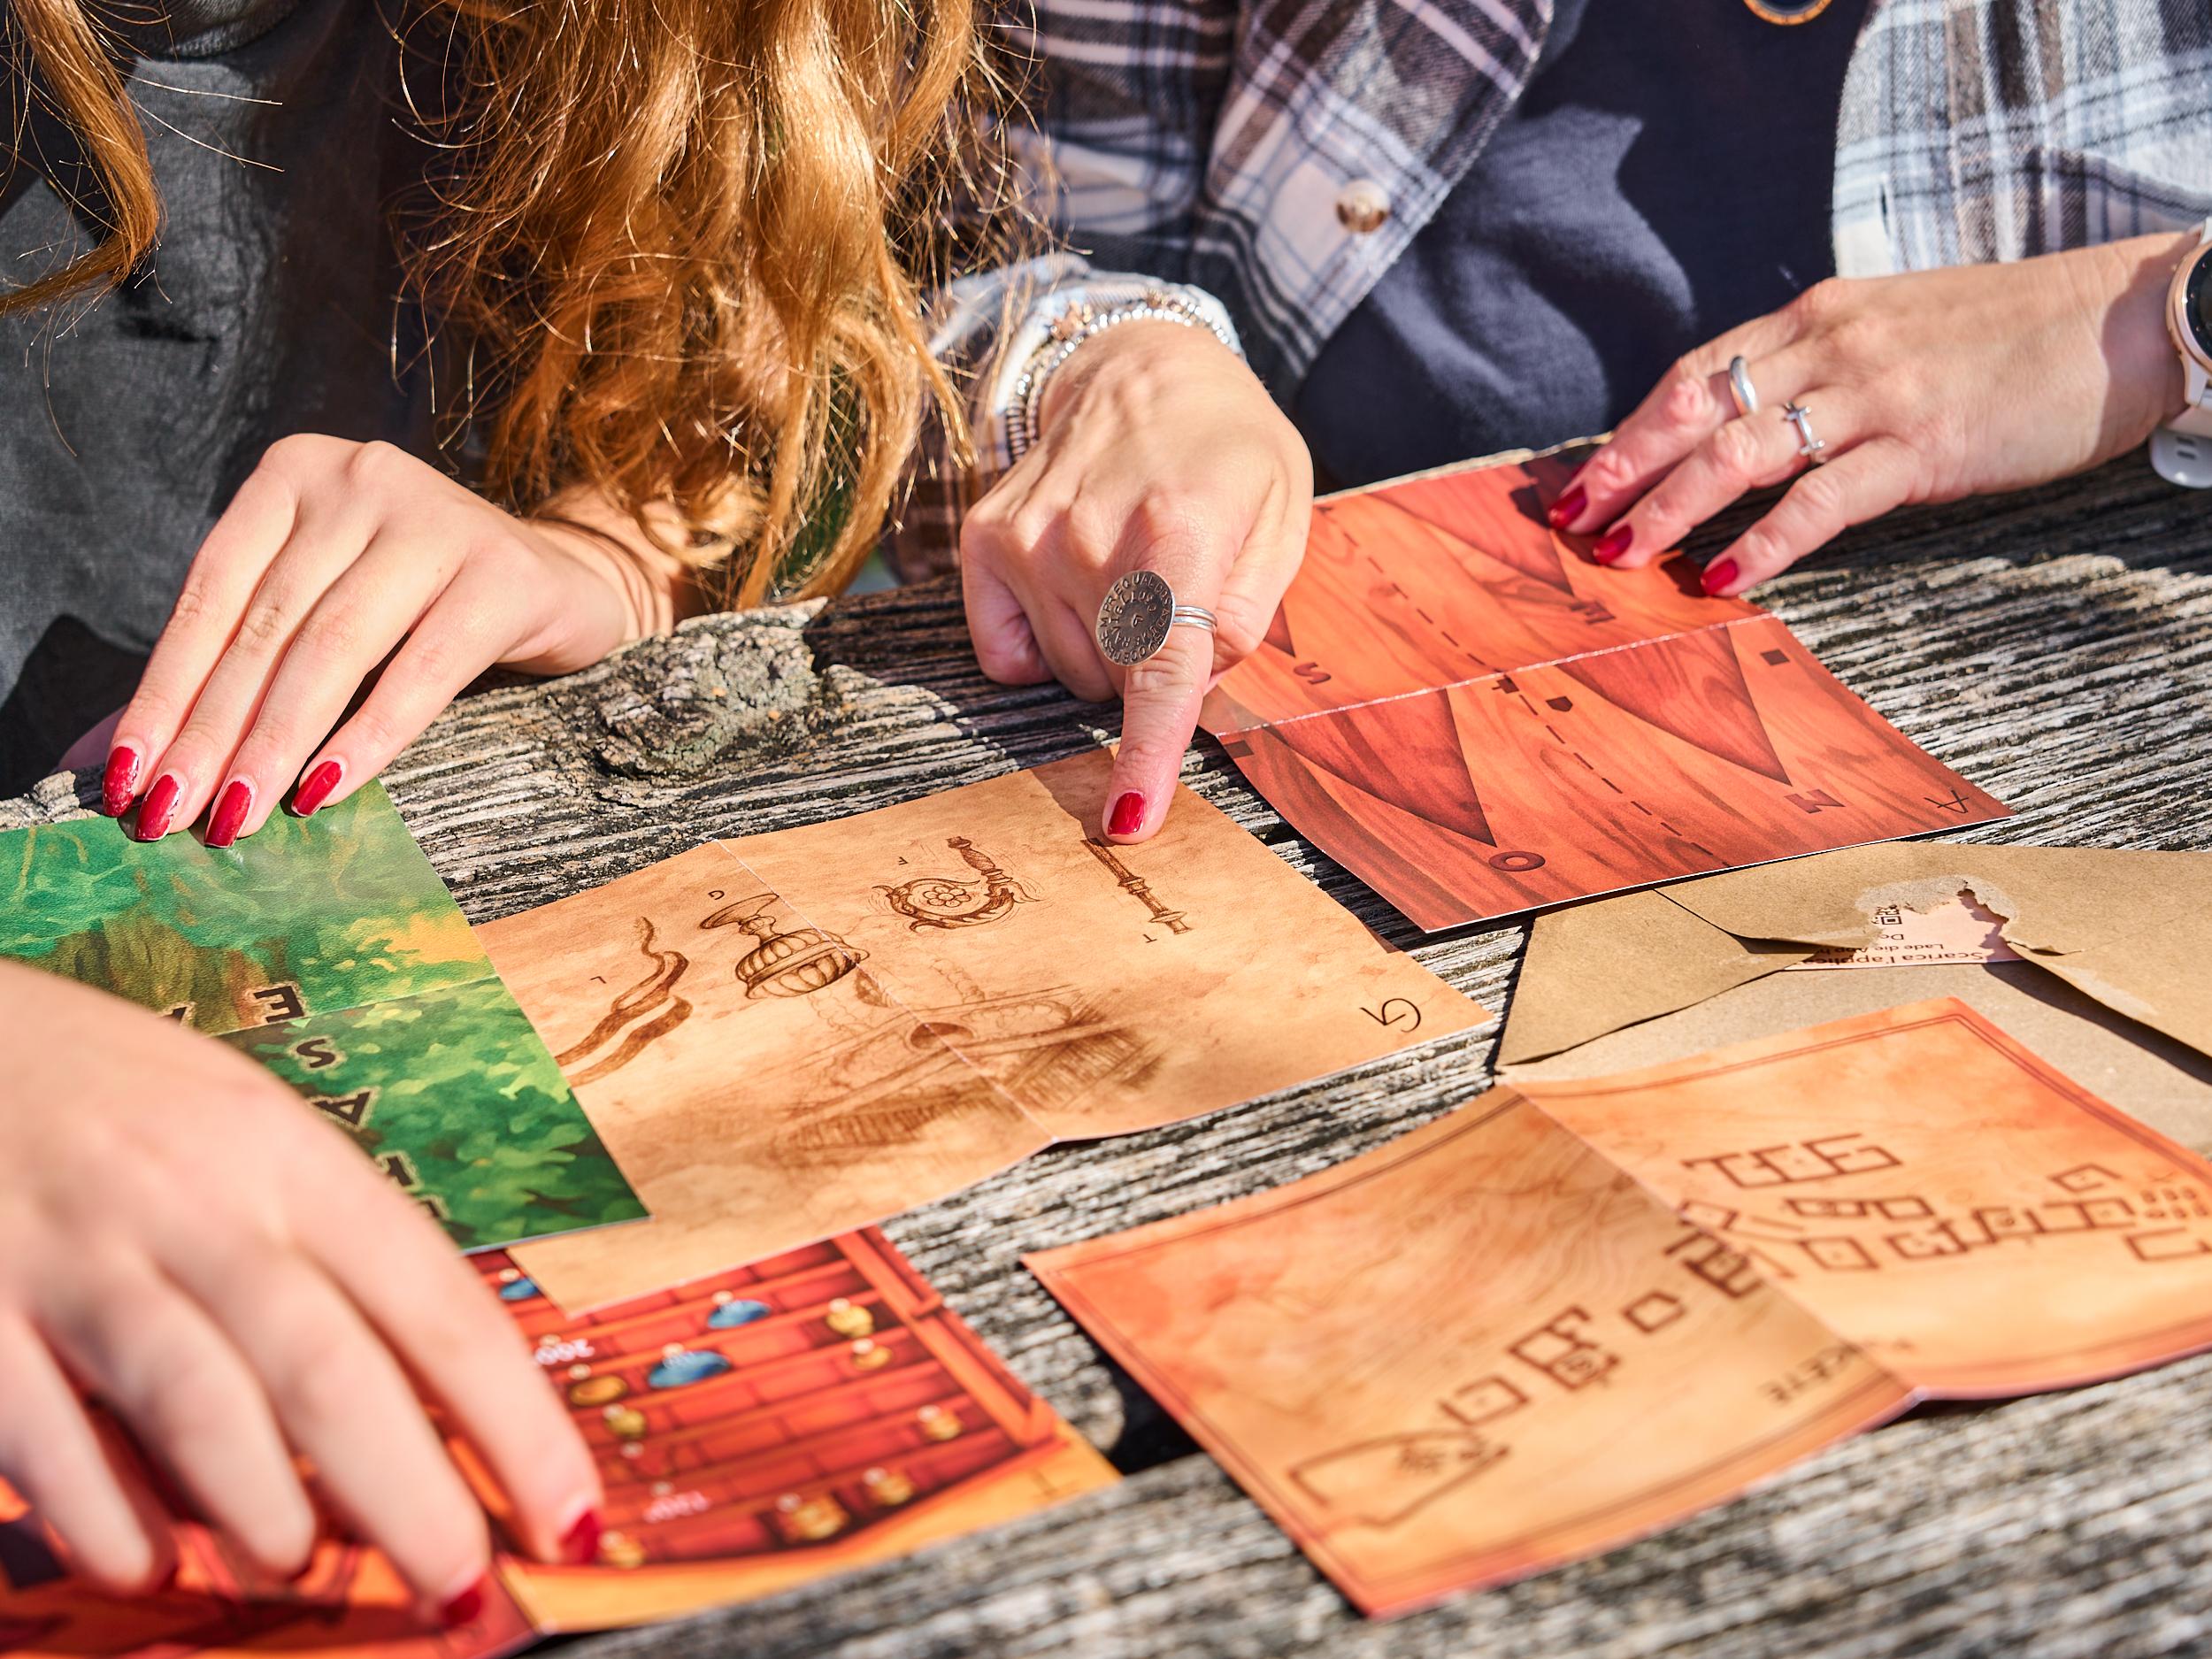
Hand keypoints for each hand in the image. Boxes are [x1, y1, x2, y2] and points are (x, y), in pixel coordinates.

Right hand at [0, 964, 599, 1614]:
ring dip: (266, 1503)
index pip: (438, 1304)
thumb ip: (320, 1262)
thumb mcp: (244, 1137)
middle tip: (462, 1587)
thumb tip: (419, 1423)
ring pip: (200, 1395)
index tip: (570, 1516)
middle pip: (331, 1368)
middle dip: (413, 1494)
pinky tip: (143, 1562)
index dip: (515, 1424)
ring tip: (300, 1563)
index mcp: (292, 1158)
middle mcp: (199, 1201)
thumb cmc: (119, 1101)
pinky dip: (101, 1508)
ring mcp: (81, 1251)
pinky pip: (41, 1423)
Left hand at [101, 436, 690, 842]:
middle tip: (171, 817)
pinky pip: (421, 668)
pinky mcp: (503, 573)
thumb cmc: (426, 612)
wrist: (567, 587)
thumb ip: (220, 673)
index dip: (162, 690)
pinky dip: (370, 736)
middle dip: (210, 731)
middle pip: (265, 625)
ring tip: (240, 817)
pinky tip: (327, 791)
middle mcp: (361, 480)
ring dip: (276, 742)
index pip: (209, 593)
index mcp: (295, 477)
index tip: (124, 779)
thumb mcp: (319, 620)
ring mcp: (437, 519)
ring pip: (333, 646)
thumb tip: (96, 762)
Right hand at [960, 319, 1311, 839]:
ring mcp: (1029, 538)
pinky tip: (1073, 591)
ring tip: (1128, 575)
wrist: (1142, 369)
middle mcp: (1092, 534)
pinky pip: (1010, 655)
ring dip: (1105, 653)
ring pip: (1069, 676)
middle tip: (1174, 594)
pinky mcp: (986, 541)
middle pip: (1119, 684)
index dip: (1148, 751)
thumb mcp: (1283, 518)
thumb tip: (1193, 684)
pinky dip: (1045, 646)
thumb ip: (1247, 612)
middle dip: (1153, 670)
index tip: (1130, 818)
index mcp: (1181, 527)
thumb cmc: (1227, 453)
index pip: (1161, 666)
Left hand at [1553, 233, 2195, 594]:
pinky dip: (1763, 543)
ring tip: (1624, 555)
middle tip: (1572, 525)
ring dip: (1671, 508)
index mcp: (1817, 316)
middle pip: (1696, 407)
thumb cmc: (2006, 336)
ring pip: (1741, 451)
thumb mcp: (1893, 329)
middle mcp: (1832, 345)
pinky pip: (1820, 500)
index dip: (1631, 430)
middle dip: (1623, 468)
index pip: (1696, 372)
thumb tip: (1748, 432)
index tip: (1581, 480)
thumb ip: (1820, 370)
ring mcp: (1875, 393)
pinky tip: (1722, 578)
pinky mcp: (1921, 445)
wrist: (2121, 319)